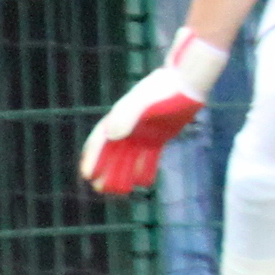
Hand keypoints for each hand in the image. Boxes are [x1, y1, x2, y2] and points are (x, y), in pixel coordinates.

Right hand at [79, 31, 228, 194]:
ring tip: (119, 192)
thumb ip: (127, 116)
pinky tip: (143, 184)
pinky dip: (145, 169)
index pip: (101, 141)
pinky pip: (149, 157)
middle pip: (113, 153)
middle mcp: (129, 127)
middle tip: (100, 189)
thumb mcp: (144, 102)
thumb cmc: (163, 89)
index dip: (93, 158)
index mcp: (119, 118)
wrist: (187, 82)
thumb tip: (112, 135)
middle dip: (106, 171)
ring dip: (123, 173)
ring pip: (130, 158)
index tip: (88, 174)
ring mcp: (144, 133)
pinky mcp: (159, 137)